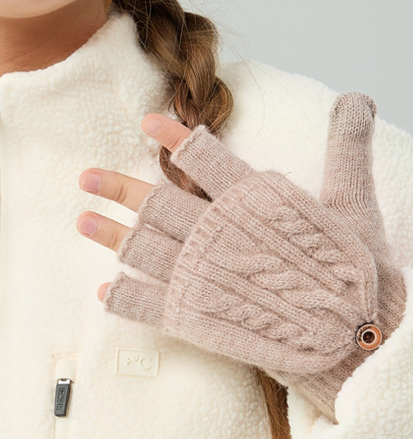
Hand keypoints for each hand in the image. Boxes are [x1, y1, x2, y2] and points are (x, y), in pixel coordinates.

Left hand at [77, 93, 405, 419]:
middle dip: (116, 188)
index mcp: (252, 200)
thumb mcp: (351, 202)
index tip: (148, 122)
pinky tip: (103, 291)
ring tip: (82, 221)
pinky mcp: (195, 317)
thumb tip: (357, 99)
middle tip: (85, 177)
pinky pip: (147, 304)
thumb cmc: (353, 271)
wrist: (354, 338)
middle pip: (155, 203)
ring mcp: (201, 275)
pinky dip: (123, 297)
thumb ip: (344, 149)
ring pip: (142, 248)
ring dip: (109, 235)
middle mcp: (217, 233)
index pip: (202, 158)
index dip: (173, 137)